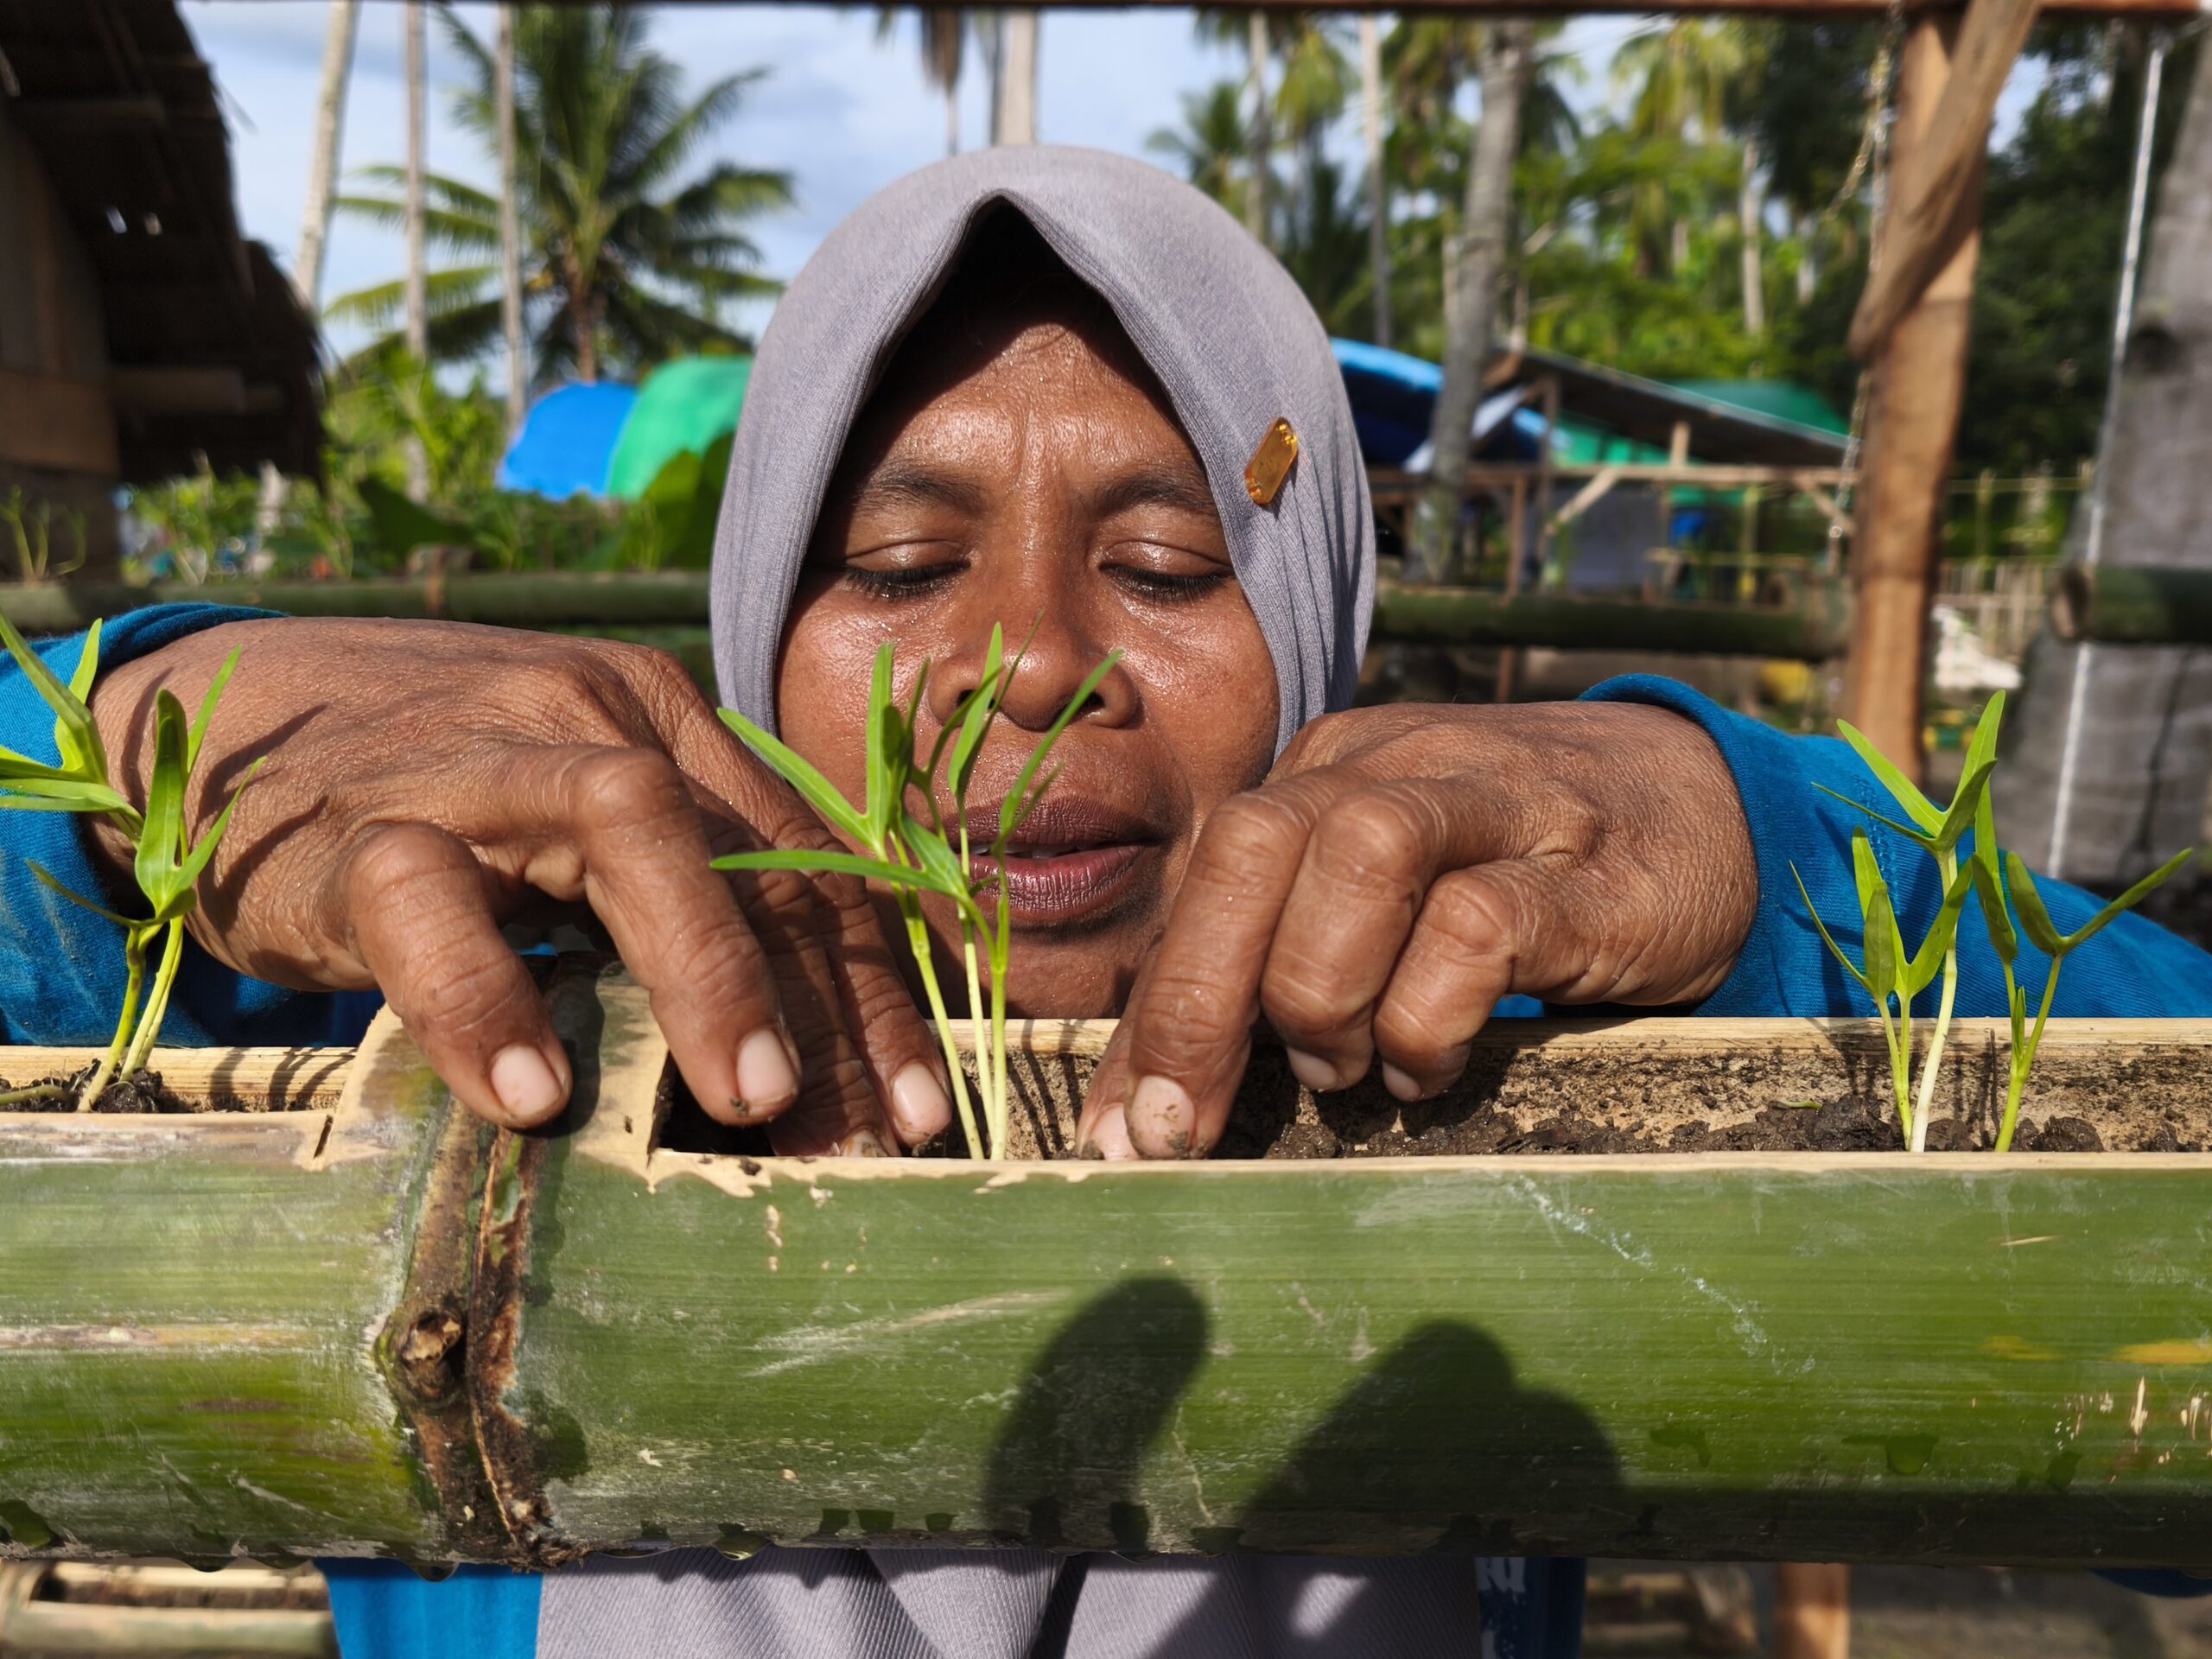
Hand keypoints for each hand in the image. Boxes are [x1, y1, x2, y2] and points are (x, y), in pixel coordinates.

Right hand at [89, 618, 952, 1152]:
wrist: (238, 713)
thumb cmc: (446, 797)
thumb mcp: (583, 825)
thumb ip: (679, 896)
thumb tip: (805, 1058)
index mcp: (668, 726)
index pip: (807, 860)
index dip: (879, 986)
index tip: (928, 1105)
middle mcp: (595, 722)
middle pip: (750, 848)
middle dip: (829, 997)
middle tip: (873, 1132)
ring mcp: (479, 759)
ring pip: (623, 826)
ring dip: (704, 969)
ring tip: (751, 1106)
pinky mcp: (354, 822)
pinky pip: (426, 898)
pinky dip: (483, 997)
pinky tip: (531, 1097)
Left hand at [1076, 701, 1758, 1158]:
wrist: (1712, 810)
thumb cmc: (1522, 880)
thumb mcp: (1391, 900)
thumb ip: (1287, 960)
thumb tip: (1165, 1096)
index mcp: (1327, 776)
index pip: (1202, 879)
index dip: (1149, 1014)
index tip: (1118, 1131)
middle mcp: (1395, 769)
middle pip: (1252, 844)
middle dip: (1199, 1002)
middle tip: (1192, 1123)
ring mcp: (1496, 805)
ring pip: (1357, 857)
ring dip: (1323, 994)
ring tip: (1348, 1071)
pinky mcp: (1587, 871)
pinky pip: (1478, 923)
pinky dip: (1431, 1015)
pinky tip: (1433, 1066)